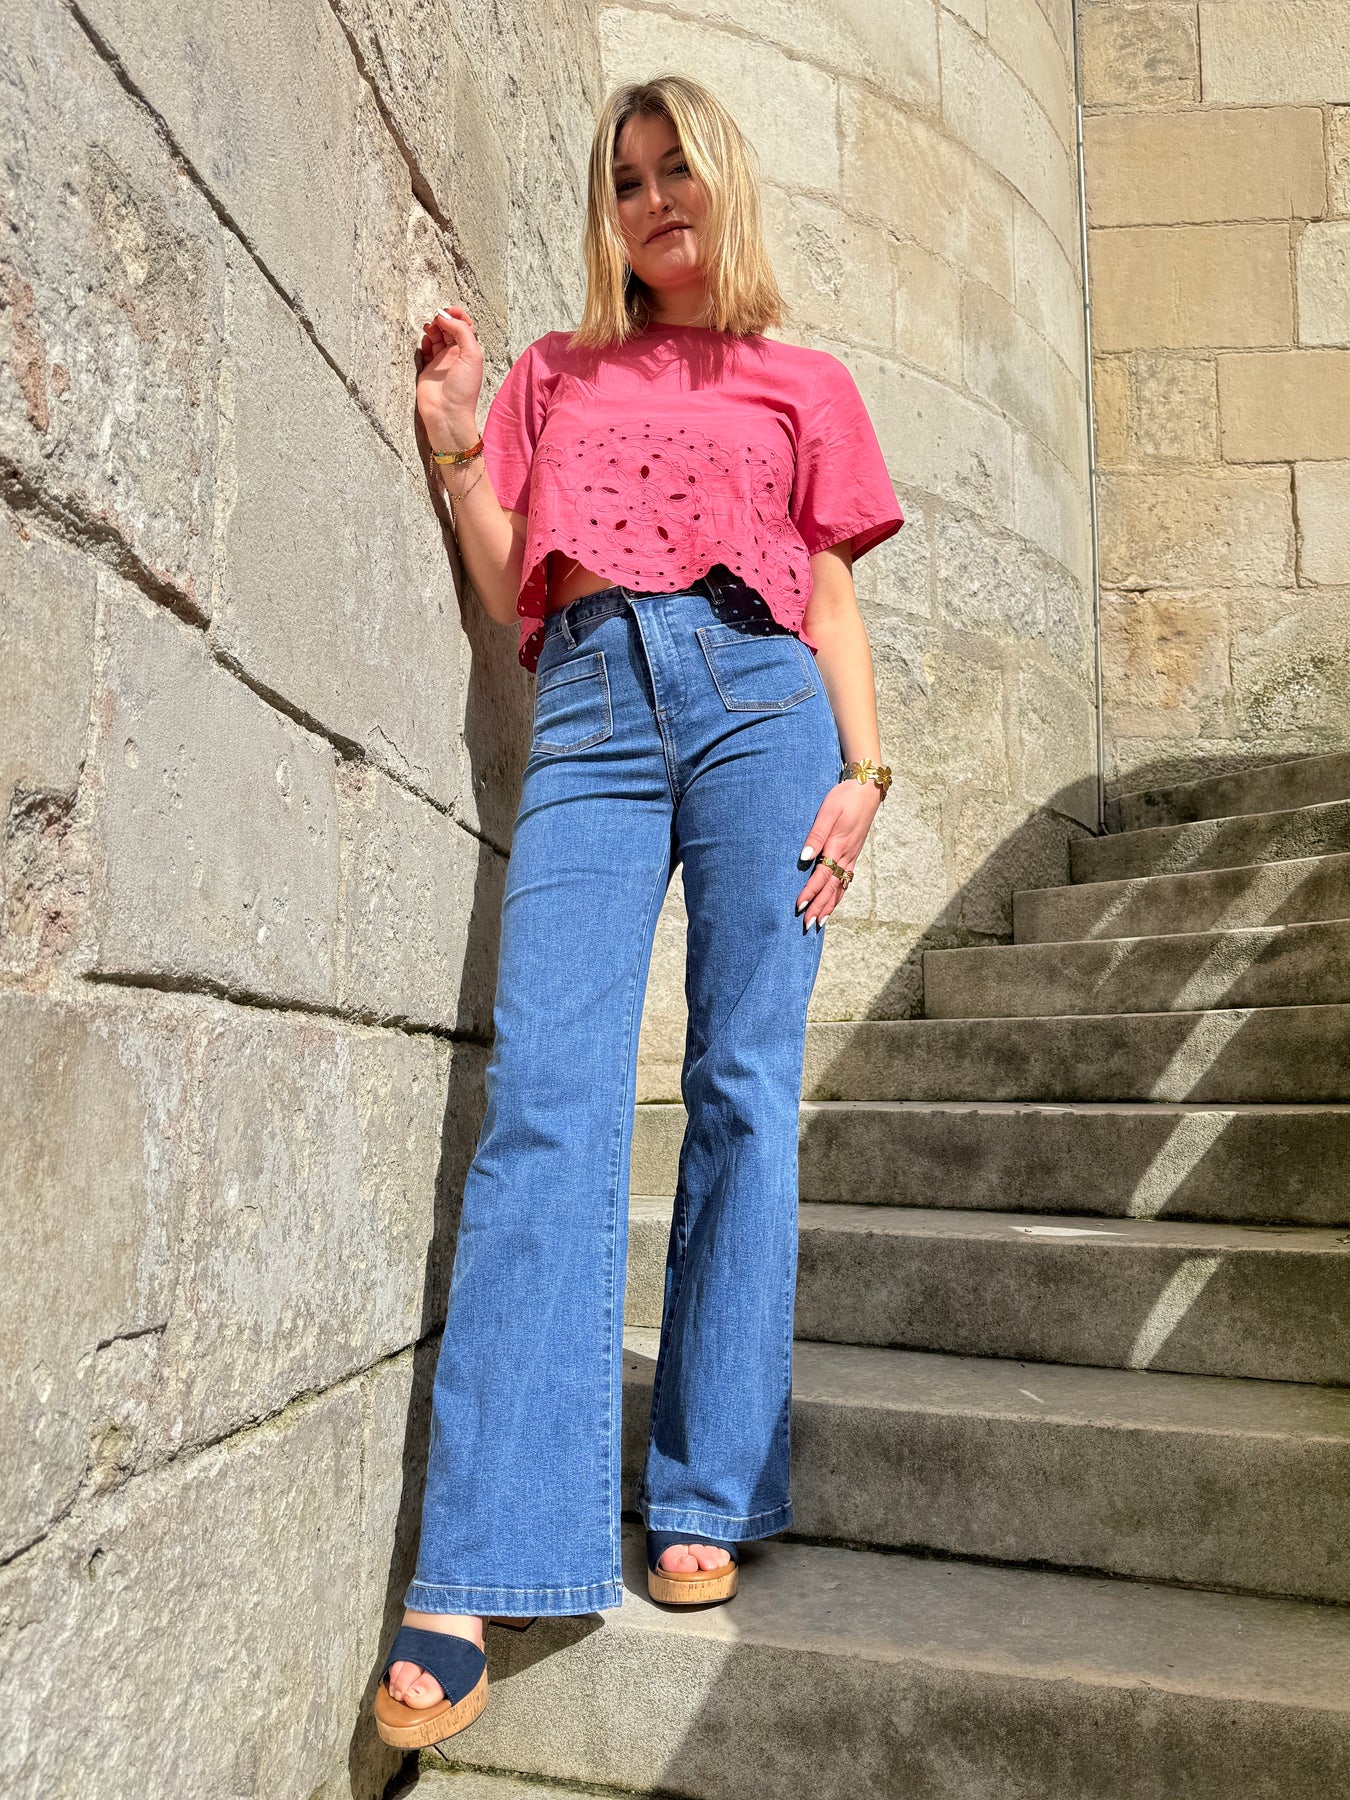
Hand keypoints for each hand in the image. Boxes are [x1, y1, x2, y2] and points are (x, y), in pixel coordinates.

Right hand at [416, 304, 483, 445]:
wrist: (447, 413)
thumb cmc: (463, 390)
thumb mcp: (472, 356)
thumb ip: (462, 332)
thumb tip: (447, 318)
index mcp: (469, 351)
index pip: (464, 326)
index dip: (456, 315)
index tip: (447, 311)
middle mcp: (455, 355)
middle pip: (448, 329)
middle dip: (442, 320)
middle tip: (436, 319)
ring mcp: (441, 361)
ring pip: (435, 337)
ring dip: (432, 329)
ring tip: (429, 329)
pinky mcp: (427, 369)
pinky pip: (424, 349)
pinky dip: (424, 341)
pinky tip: (425, 341)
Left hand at [795, 779, 881, 928]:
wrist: (867, 790)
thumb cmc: (844, 798)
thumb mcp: (827, 813)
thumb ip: (815, 836)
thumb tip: (804, 858)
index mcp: (838, 847)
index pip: (821, 876)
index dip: (810, 893)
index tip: (799, 907)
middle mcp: (847, 856)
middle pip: (831, 888)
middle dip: (819, 907)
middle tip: (807, 925)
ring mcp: (852, 857)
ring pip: (840, 887)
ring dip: (829, 905)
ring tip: (820, 922)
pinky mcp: (853, 854)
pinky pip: (846, 880)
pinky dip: (839, 895)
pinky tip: (834, 902)